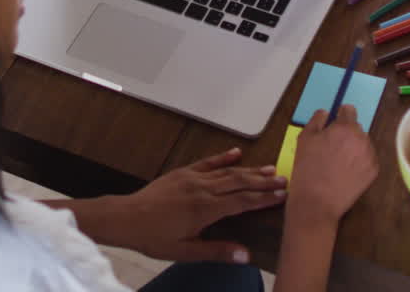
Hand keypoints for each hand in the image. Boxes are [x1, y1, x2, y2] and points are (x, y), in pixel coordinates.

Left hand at [113, 148, 286, 262]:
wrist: (126, 218)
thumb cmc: (154, 237)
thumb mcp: (185, 251)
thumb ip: (216, 251)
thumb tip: (245, 256)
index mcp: (206, 209)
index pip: (242, 201)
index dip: (264, 198)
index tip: (283, 195)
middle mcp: (202, 189)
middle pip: (240, 182)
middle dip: (263, 181)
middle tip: (284, 179)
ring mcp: (192, 178)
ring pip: (227, 171)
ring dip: (250, 170)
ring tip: (270, 168)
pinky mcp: (182, 172)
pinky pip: (207, 162)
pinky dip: (223, 157)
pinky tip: (236, 153)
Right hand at [287, 106, 378, 227]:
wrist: (317, 202)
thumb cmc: (308, 169)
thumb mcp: (304, 138)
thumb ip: (316, 120)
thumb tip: (325, 113)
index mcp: (345, 127)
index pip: (349, 110)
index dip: (340, 115)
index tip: (334, 123)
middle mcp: (362, 139)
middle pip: (356, 128)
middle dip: (346, 133)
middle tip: (331, 147)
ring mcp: (370, 156)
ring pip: (363, 144)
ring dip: (353, 147)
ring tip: (338, 162)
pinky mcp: (373, 172)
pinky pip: (367, 159)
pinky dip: (359, 162)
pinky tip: (345, 171)